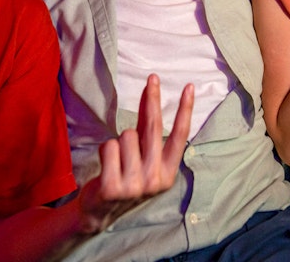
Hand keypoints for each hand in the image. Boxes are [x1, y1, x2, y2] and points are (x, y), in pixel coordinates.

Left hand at [77, 75, 193, 231]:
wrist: (100, 210)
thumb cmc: (124, 175)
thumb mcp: (143, 158)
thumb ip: (148, 131)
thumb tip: (152, 94)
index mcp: (168, 173)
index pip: (180, 136)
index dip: (185, 110)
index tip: (189, 87)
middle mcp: (155, 179)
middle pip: (153, 127)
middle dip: (153, 98)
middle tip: (153, 78)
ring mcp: (135, 185)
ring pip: (126, 135)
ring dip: (118, 141)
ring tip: (117, 160)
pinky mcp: (113, 187)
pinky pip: (109, 146)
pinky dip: (105, 150)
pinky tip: (106, 166)